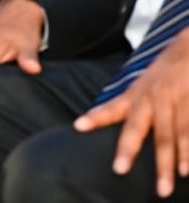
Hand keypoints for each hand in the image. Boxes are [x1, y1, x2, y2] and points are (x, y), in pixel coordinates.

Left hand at [75, 29, 188, 197]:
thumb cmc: (163, 72)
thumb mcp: (140, 84)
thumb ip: (123, 104)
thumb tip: (96, 119)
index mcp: (135, 94)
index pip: (112, 108)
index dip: (96, 116)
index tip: (78, 126)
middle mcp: (150, 98)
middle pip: (139, 128)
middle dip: (128, 149)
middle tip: (119, 170)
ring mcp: (173, 101)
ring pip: (169, 135)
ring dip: (168, 161)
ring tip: (165, 184)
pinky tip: (187, 169)